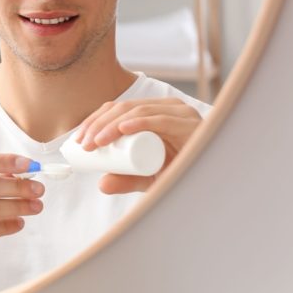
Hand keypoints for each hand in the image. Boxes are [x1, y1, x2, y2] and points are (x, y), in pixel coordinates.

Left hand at [74, 97, 202, 193]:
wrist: (213, 178)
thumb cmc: (181, 171)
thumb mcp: (148, 177)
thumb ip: (127, 180)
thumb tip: (102, 184)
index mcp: (153, 112)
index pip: (117, 109)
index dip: (94, 121)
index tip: (79, 140)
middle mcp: (166, 108)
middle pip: (123, 108)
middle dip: (99, 125)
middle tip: (85, 145)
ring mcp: (178, 113)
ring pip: (137, 112)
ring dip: (112, 126)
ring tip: (96, 143)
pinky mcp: (188, 123)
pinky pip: (161, 119)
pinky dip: (140, 123)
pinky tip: (122, 129)